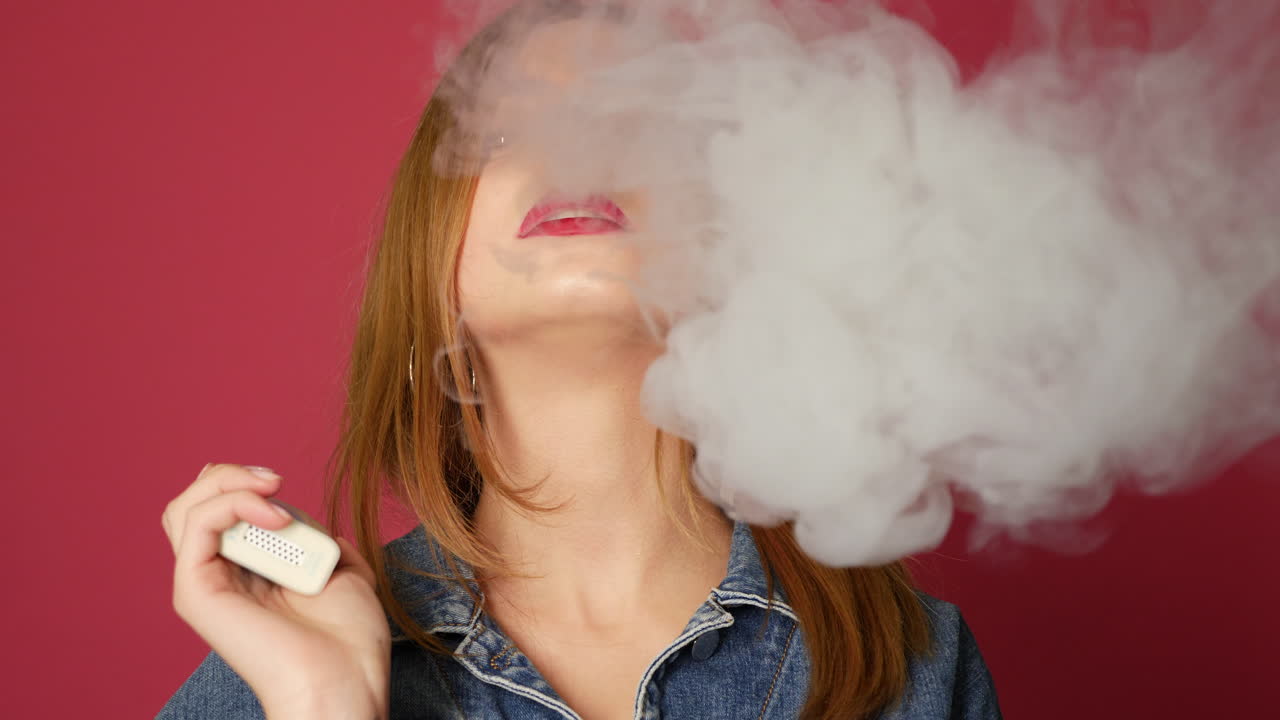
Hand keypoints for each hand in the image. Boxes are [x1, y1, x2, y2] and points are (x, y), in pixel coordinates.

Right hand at [161, 463, 389, 718]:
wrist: (345, 681)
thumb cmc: (349, 641)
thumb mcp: (344, 574)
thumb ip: (321, 545)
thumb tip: (312, 524)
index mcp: (247, 573)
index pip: (217, 509)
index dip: (243, 483)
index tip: (285, 485)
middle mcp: (219, 576)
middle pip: (189, 503)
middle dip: (228, 475)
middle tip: (275, 480)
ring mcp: (204, 584)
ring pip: (183, 508)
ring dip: (230, 482)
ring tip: (274, 489)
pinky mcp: (197, 592)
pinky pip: (196, 524)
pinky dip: (233, 502)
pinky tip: (276, 515)